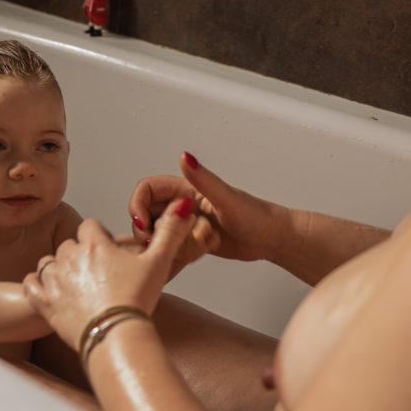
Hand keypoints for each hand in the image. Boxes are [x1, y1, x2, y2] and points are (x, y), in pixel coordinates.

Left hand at [23, 197, 196, 351]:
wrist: (117, 337)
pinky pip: (30, 284)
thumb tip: (183, 204)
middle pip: (68, 244)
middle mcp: (70, 258)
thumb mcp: (160, 263)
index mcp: (95, 245)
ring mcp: (55, 280)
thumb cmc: (137, 301)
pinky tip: (49, 292)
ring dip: (58, 268)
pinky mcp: (44, 302)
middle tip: (95, 272)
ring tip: (74, 284)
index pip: (89, 225)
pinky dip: (37, 285)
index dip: (98, 237)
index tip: (107, 252)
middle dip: (79, 253)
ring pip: (48, 262)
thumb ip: (170, 232)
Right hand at [130, 152, 280, 263]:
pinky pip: (171, 248)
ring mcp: (186, 223)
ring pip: (158, 234)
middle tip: (166, 242)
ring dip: (169, 244)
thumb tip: (185, 156)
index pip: (146, 190)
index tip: (144, 224)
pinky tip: (199, 252)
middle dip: (152, 231)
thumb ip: (203, 178)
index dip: (137, 206)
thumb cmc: (257, 215)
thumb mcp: (226, 198)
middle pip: (146, 214)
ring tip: (194, 245)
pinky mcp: (191, 240)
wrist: (273, 239)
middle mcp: (182, 204)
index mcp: (185, 188)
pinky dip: (178, 254)